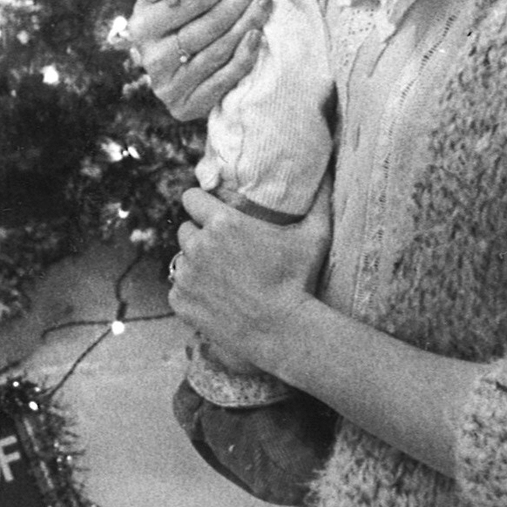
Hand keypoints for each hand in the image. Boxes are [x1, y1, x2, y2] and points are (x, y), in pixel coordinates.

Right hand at [130, 0, 270, 121]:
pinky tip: (257, 35)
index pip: (188, 2)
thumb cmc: (174, 27)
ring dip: (247, 22)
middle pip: (206, 26)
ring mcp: (167, 86)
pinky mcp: (185, 107)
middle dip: (238, 0)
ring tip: (265, 0)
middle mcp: (150, 57)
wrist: (171, 78)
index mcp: (141, 26)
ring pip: (218, 50)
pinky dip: (243, 57)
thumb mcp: (168, 3)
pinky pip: (223, 79)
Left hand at [168, 181, 331, 376]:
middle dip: (200, 235)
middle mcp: (198, 246)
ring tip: (220, 276)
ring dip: (195, 264)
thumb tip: (328, 173)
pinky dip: (191, 293)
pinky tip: (214, 298)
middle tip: (222, 249)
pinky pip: (178, 289)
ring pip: (181, 260)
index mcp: (222, 223)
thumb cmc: (299, 282)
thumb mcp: (315, 236)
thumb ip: (319, 199)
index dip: (200, 202)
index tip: (210, 210)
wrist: (284, 334)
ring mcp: (186, 276)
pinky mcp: (180, 302)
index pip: (190, 197)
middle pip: (186, 230)